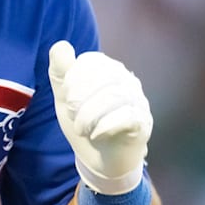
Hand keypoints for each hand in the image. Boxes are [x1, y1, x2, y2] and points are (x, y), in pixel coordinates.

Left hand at [49, 41, 152, 194]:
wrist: (102, 159)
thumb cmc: (85, 122)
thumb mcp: (65, 97)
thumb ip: (60, 72)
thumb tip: (60, 45)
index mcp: (107, 69)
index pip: (90, 62)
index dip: (72, 81)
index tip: (67, 100)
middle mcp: (126, 80)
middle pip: (102, 78)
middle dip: (80, 100)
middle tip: (74, 118)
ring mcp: (138, 100)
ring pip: (113, 97)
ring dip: (90, 116)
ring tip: (82, 129)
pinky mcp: (143, 123)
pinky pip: (128, 116)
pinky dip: (106, 126)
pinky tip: (97, 134)